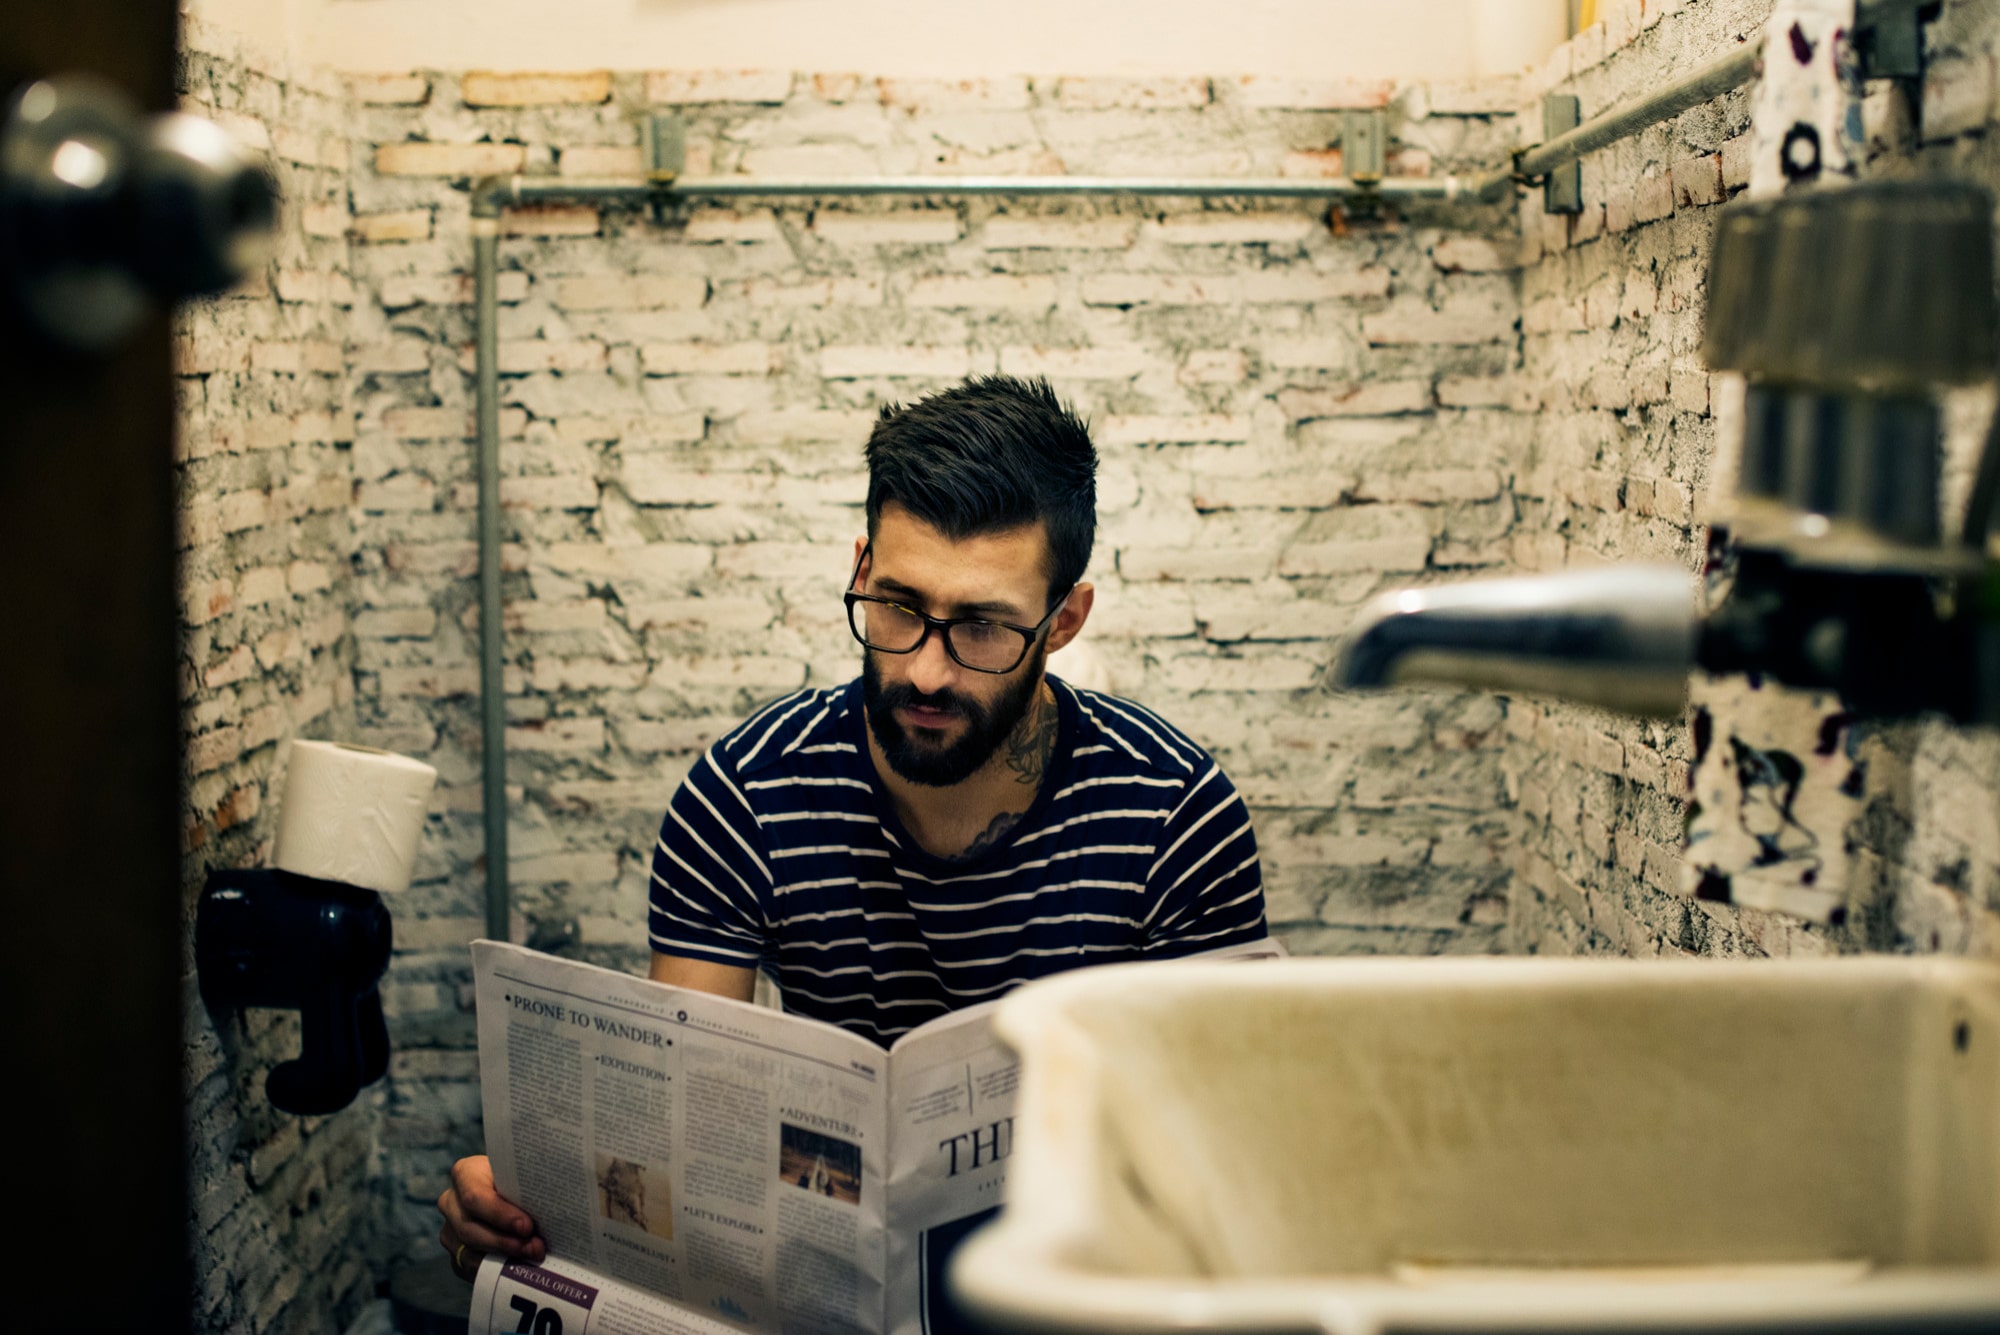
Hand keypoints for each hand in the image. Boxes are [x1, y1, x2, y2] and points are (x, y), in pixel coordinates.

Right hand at [438, 1154, 543, 1279]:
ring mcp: (450, 1229)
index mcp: (465, 1174)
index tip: (527, 1226)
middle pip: (470, 1229)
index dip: (500, 1215)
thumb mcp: (520, 1174)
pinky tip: (518, 1267)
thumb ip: (527, 1185)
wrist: (506, 1189)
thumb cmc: (517, 1178)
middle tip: (535, 1248)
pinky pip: (470, 1267)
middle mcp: (451, 1202)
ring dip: (502, 1258)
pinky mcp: (456, 1252)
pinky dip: (495, 1268)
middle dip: (504, 1242)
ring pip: (469, 1251)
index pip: (475, 1197)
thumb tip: (552, 1203)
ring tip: (531, 1257)